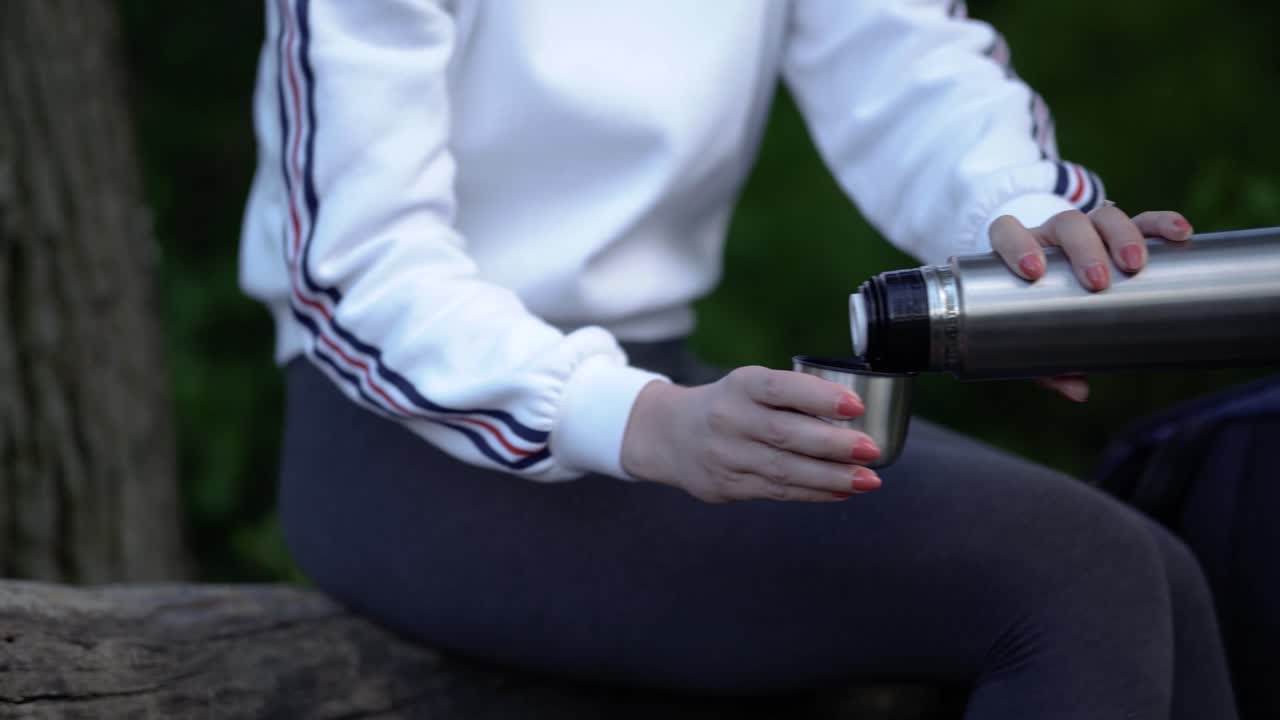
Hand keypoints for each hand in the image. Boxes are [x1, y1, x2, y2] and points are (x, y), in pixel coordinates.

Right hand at [620, 367, 882, 502]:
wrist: (668, 435)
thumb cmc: (728, 405)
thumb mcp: (749, 386)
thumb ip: (791, 396)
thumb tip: (855, 415)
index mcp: (740, 386)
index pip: (780, 388)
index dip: (819, 397)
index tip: (855, 406)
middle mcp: (729, 420)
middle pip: (785, 434)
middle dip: (833, 445)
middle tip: (871, 449)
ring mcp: (727, 456)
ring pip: (784, 470)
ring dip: (831, 477)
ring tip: (868, 479)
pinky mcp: (729, 486)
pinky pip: (778, 491)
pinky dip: (814, 492)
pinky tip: (843, 491)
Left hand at [988, 206, 1194, 401]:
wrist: (1055, 287)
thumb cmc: (1037, 315)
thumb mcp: (1034, 338)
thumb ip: (1048, 365)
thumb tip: (1079, 392)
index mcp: (1019, 252)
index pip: (1007, 232)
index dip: (1017, 245)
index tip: (1034, 272)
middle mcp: (1053, 235)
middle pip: (1067, 224)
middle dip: (1083, 249)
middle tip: (1097, 281)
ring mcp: (1089, 229)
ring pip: (1104, 217)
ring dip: (1121, 235)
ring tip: (1135, 266)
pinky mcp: (1124, 232)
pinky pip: (1144, 220)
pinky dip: (1161, 223)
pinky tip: (1180, 234)